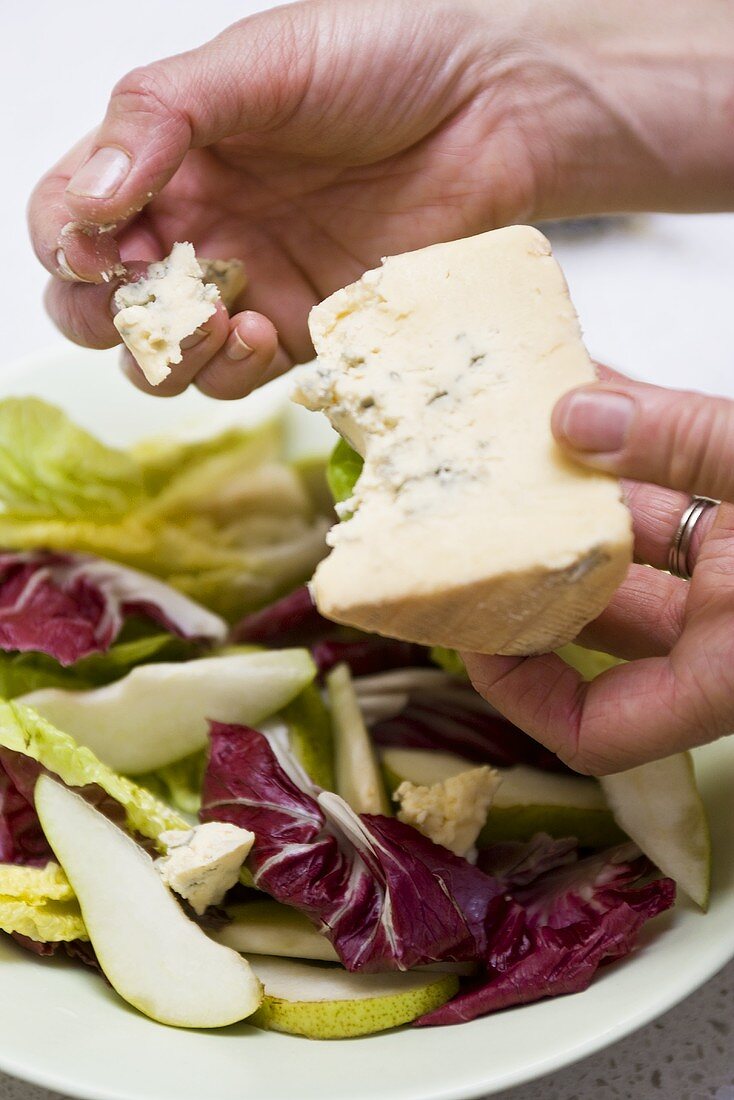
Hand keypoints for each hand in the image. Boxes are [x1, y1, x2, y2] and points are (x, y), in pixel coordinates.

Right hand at [28, 0, 733, 398]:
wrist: (494, 110)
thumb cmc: (386, 60)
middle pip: (100, 305)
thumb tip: (91, 201)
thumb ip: (160, 118)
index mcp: (168, 156)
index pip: (71, 217)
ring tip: (214, 320)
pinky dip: (233, 373)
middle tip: (147, 296)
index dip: (67, 245)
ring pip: (163, 357)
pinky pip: (242, 377)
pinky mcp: (306, 330)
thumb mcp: (258, 65)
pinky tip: (261, 335)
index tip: (102, 251)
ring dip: (167, 356)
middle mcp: (199, 226)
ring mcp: (250, 284)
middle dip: (103, 315)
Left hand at [465, 372, 733, 773]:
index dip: (518, 694)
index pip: (594, 730)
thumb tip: (573, 412)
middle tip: (465, 508)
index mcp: (728, 672)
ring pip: (636, 554)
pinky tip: (601, 392)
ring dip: (582, 492)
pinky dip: (641, 457)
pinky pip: (682, 506)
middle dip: (533, 562)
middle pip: (596, 623)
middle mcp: (724, 641)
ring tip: (521, 429)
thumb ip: (687, 444)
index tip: (467, 632)